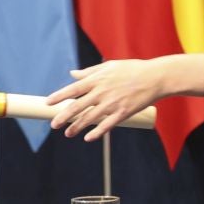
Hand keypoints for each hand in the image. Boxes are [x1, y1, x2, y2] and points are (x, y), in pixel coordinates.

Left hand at [46, 56, 196, 140]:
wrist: (155, 77)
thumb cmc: (132, 69)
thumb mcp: (109, 66)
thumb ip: (89, 72)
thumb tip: (72, 74)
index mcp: (97, 79)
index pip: (73, 89)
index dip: (59, 96)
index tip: (47, 103)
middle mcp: (102, 92)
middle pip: (77, 106)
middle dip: (63, 116)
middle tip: (53, 124)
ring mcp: (112, 103)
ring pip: (89, 118)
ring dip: (76, 127)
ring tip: (67, 134)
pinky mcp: (123, 113)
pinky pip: (107, 125)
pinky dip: (96, 132)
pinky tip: (87, 138)